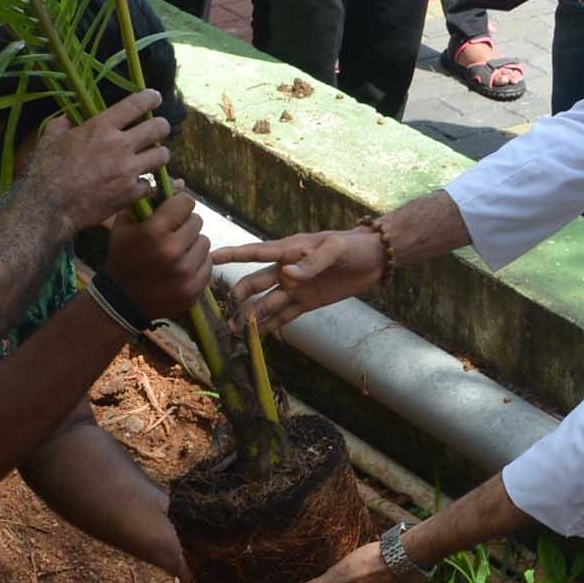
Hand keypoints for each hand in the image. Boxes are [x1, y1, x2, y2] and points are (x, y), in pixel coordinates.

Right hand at [24, 89, 171, 234]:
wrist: (48, 207)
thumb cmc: (44, 172)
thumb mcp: (49, 139)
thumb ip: (61, 124)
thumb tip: (67, 118)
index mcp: (100, 127)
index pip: (136, 104)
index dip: (150, 98)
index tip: (155, 98)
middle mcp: (119, 145)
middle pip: (158, 128)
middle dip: (161, 126)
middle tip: (158, 129)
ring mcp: (127, 170)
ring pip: (162, 156)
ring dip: (159, 155)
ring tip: (153, 158)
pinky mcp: (130, 193)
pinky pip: (151, 185)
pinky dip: (146, 184)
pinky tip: (139, 184)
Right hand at [105, 183, 210, 320]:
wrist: (122, 301)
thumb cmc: (123, 257)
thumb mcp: (126, 224)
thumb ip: (151, 200)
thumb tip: (181, 183)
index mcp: (154, 231)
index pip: (186, 203)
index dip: (179, 205)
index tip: (172, 212)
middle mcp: (172, 251)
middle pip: (197, 222)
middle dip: (185, 225)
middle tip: (171, 235)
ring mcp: (185, 272)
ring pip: (205, 242)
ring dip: (192, 244)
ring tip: (176, 252)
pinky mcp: (193, 289)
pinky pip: (208, 264)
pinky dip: (197, 264)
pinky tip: (180, 268)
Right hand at [211, 228, 385, 332]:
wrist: (373, 259)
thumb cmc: (352, 247)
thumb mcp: (335, 250)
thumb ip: (311, 263)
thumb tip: (287, 276)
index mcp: (289, 251)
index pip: (255, 253)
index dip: (232, 255)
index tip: (210, 257)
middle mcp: (286, 270)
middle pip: (255, 283)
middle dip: (239, 296)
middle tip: (226, 312)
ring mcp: (294, 288)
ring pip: (266, 302)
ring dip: (251, 315)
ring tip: (235, 331)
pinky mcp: (305, 302)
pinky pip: (283, 315)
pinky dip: (269, 325)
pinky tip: (256, 335)